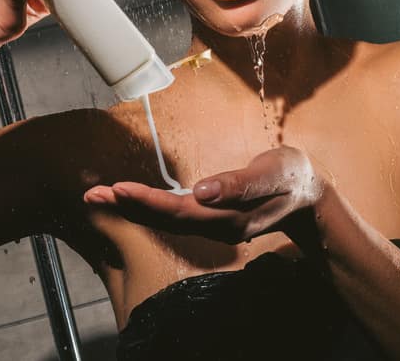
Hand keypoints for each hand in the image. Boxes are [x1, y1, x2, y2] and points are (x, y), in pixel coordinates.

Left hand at [83, 146, 322, 243]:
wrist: (308, 194)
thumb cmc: (291, 177)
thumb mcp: (273, 173)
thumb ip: (240, 183)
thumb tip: (203, 191)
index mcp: (229, 217)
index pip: (180, 212)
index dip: (148, 202)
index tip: (119, 189)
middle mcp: (217, 226)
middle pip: (165, 220)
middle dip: (127, 207)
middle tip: (92, 195)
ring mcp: (213, 225)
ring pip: (166, 220)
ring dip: (131, 207)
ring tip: (100, 196)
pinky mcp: (210, 218)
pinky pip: (173, 215)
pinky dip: (147, 206)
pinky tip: (130, 199)